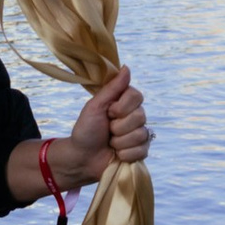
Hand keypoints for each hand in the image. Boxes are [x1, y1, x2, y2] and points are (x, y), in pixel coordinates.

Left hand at [54, 63, 149, 186]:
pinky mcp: (141, 151)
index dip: (121, 107)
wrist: (82, 157)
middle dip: (118, 127)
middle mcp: (135, 116)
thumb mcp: (95, 106)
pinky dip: (125, 154)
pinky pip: (143, 150)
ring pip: (141, 135)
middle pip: (141, 116)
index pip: (137, 96)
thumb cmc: (86, 129)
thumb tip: (127, 67)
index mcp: (125, 102)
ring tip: (110, 143)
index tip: (108, 112)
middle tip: (107, 130)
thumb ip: (112, 87)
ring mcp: (139, 134)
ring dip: (120, 142)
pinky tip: (117, 154)